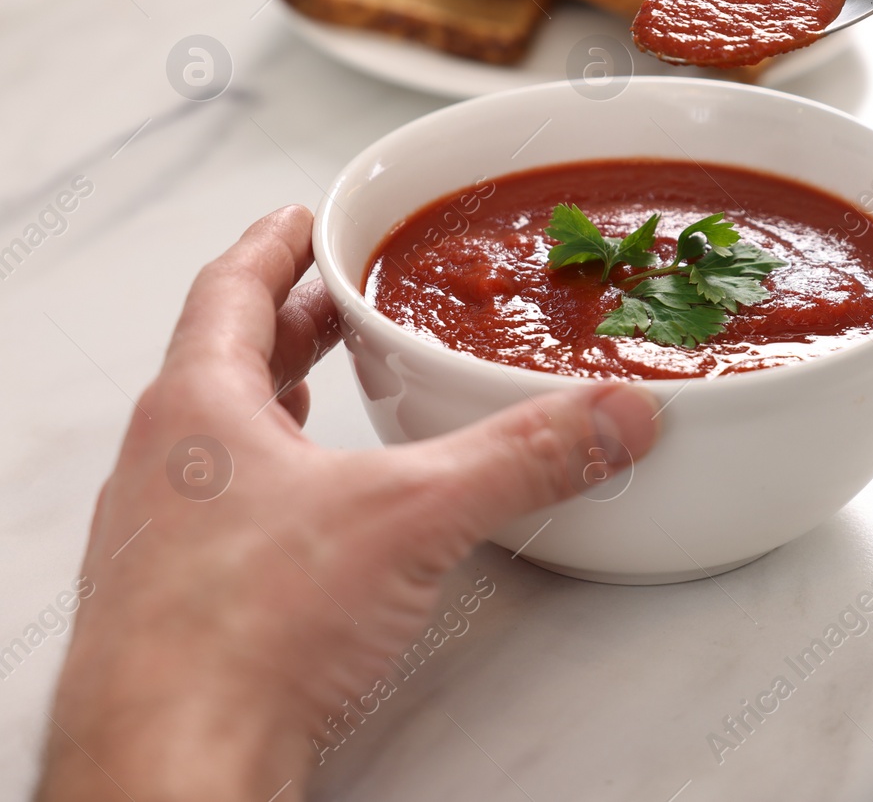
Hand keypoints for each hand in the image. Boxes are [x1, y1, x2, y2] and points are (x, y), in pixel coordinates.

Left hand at [36, 206, 658, 801]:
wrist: (171, 770)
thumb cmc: (237, 638)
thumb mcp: (412, 517)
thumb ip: (523, 457)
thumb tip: (611, 416)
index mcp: (196, 410)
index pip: (229, 290)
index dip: (276, 245)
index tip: (306, 220)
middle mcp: (165, 466)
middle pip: (229, 362)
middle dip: (295, 325)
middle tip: (345, 301)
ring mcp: (164, 539)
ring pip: (228, 442)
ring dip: (285, 406)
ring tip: (340, 397)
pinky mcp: (185, 606)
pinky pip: (232, 512)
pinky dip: (282, 485)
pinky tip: (327, 517)